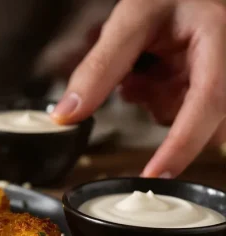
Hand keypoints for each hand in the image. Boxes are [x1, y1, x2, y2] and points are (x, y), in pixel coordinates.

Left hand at [50, 0, 225, 177]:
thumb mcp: (130, 20)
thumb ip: (99, 67)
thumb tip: (66, 115)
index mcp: (220, 38)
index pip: (208, 101)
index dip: (181, 144)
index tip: (155, 175)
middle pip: (206, 120)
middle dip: (162, 107)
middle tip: (138, 80)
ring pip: (194, 118)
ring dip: (162, 102)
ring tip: (148, 69)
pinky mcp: (218, 82)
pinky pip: (190, 108)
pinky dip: (168, 97)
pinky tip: (160, 72)